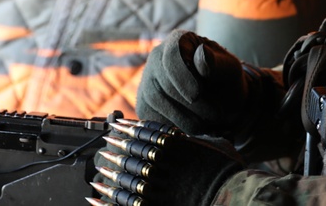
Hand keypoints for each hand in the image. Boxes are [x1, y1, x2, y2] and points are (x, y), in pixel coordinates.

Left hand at [90, 119, 243, 205]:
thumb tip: (196, 137)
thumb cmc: (228, 170)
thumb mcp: (217, 145)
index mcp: (173, 144)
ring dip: (108, 176)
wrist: (231, 194)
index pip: (143, 132)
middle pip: (129, 154)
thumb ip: (201, 140)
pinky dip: (106, 201)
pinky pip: (123, 204)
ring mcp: (155, 186)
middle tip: (103, 150)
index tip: (115, 127)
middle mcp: (160, 163)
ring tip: (97, 175)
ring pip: (123, 178)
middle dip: (114, 151)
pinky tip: (94, 198)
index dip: (127, 129)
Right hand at [136, 29, 279, 138]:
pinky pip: (153, 119)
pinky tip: (195, 128)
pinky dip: (175, 128)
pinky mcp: (144, 106)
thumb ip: (218, 63)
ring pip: (155, 102)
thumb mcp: (230, 70)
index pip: (171, 56)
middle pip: (164, 83)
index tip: (197, 95)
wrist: (219, 101)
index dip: (182, 77)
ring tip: (210, 125)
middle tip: (217, 116)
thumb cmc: (225, 80)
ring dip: (185, 119)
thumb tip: (201, 54)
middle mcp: (157, 58)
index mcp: (179, 41)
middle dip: (192, 105)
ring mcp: (147, 81)